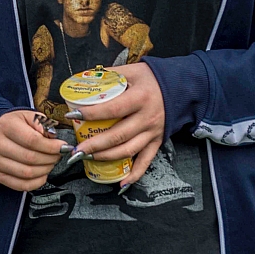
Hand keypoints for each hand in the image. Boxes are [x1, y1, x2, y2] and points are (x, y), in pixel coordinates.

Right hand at [0, 110, 65, 190]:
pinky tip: (43, 173)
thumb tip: (52, 136)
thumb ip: (42, 123)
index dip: (51, 146)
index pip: (32, 140)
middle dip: (50, 158)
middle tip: (58, 155)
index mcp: (6, 125)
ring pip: (27, 173)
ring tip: (50, 162)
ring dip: (45, 169)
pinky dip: (37, 182)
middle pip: (30, 158)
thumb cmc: (17, 125)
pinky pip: (22, 185)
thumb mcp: (29, 116)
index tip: (62, 146)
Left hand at [70, 62, 165, 188]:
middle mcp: (147, 118)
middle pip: (117, 136)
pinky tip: (121, 183)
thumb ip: (109, 75)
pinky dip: (135, 174)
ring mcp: (152, 132)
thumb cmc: (153, 79)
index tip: (72, 115)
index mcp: (139, 98)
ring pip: (128, 150)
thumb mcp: (132, 70)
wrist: (182, 88)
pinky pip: (146, 161)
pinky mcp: (157, 141)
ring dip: (106, 158)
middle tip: (76, 149)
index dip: (90, 114)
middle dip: (94, 145)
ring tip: (87, 158)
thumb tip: (83, 79)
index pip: (111, 109)